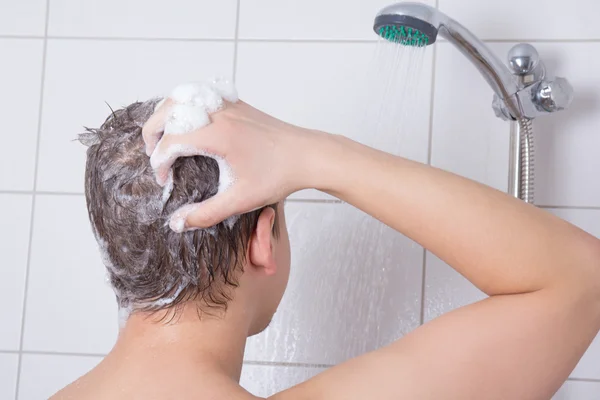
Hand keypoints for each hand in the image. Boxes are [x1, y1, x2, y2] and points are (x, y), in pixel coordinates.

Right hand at [143, 99, 319, 230]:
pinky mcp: (237, 103)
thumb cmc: (278, 176)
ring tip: (164, 136)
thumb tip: (177, 223)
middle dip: (152, 133)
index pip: (170, 142)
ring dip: (166, 114)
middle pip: (167, 111)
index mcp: (216, 135)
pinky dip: (185, 105)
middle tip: (153, 155)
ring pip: (182, 97)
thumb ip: (206, 214)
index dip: (159, 164)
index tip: (165, 182)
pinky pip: (200, 95)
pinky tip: (188, 123)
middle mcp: (218, 113)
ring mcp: (227, 105)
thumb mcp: (240, 200)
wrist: (308, 155)